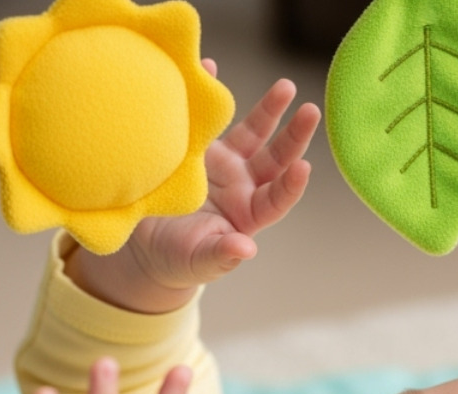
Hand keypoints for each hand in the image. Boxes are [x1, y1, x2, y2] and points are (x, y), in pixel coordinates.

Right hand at [66, 73, 319, 312]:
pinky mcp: (203, 146)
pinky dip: (211, 96)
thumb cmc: (176, 258)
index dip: (291, 185)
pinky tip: (211, 69)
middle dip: (295, 136)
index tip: (304, 167)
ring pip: (254, 132)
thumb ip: (221, 256)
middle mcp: (245, 185)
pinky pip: (211, 118)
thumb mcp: (198, 260)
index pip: (277, 198)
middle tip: (311, 111)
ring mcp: (226, 163)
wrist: (146, 241)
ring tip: (287, 86)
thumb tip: (246, 250)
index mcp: (249, 214)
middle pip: (276, 158)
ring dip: (270, 108)